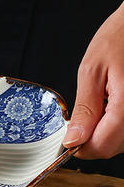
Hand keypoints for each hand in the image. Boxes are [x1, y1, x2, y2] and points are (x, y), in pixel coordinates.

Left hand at [63, 2, 123, 158]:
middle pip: (114, 148)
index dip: (81, 147)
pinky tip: (110, 106)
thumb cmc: (119, 38)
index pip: (104, 145)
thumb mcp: (92, 71)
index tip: (68, 139)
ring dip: (105, 134)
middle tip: (78, 120)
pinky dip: (117, 125)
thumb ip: (85, 109)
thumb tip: (74, 139)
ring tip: (97, 106)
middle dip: (92, 140)